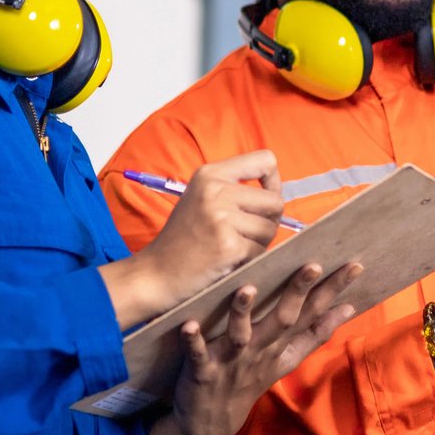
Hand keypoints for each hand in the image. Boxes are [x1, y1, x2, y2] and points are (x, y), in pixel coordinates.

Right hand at [104, 151, 285, 327]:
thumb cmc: (183, 240)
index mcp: (210, 174)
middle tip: (244, 235)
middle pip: (275, 201)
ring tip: (232, 249)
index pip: (266, 160)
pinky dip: (250, 261)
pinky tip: (228, 263)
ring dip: (259, 244)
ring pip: (271, 228)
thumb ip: (235, 190)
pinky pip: (261, 252)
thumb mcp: (202, 199)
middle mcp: (215, 190)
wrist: (154, 274)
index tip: (263, 201)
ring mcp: (221, 217)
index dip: (273, 182)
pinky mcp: (228, 245)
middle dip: (268, 222)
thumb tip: (279, 193)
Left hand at [145, 261, 360, 434]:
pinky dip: (194, 341)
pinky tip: (189, 325)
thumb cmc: (249, 380)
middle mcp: (260, 352)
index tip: (355, 266)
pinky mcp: (202, 371)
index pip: (313, 315)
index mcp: (281, 347)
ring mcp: (231, 362)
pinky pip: (197, 354)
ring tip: (247, 290)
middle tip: (313, 265)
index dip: (333, 291)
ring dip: (243, 313)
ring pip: (240, 335)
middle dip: (298, 293)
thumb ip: (315, 334)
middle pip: (283, 320)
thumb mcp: (287, 359)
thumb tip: (349, 308)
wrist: (210, 424)